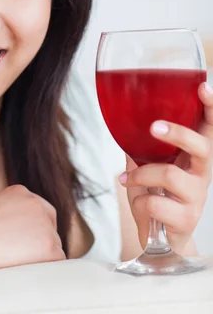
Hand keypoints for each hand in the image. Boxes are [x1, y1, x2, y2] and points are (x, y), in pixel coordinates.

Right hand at [0, 184, 65, 270]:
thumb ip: (10, 214)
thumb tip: (15, 231)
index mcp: (22, 192)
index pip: (38, 211)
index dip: (33, 229)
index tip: (26, 242)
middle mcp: (37, 203)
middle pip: (49, 226)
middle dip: (40, 241)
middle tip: (24, 257)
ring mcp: (45, 223)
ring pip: (53, 244)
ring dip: (40, 256)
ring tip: (16, 263)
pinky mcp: (49, 245)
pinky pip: (57, 261)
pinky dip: (44, 268)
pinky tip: (25, 270)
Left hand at [119, 82, 212, 254]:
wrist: (160, 238)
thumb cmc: (157, 194)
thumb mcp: (150, 164)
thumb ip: (142, 145)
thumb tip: (122, 118)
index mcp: (195, 154)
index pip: (210, 126)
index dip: (210, 106)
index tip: (203, 86)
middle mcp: (203, 172)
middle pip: (202, 146)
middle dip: (177, 133)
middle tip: (153, 127)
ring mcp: (197, 196)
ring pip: (169, 174)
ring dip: (139, 175)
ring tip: (127, 179)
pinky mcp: (187, 219)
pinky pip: (155, 202)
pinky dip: (138, 200)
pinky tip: (138, 202)